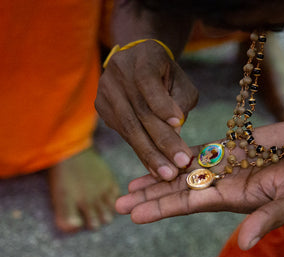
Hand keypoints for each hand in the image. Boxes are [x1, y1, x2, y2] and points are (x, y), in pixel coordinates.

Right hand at [95, 40, 198, 180]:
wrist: (137, 60)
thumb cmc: (167, 75)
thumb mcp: (181, 82)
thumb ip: (181, 102)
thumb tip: (175, 130)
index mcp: (143, 57)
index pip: (148, 81)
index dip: (162, 103)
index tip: (179, 123)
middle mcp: (119, 71)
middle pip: (140, 111)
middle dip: (162, 141)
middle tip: (179, 164)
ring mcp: (106, 90)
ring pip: (129, 127)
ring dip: (150, 154)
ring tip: (167, 173)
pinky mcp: (101, 107)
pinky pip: (123, 133)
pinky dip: (141, 153)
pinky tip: (154, 168)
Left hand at [116, 121, 283, 249]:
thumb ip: (268, 219)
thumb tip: (245, 243)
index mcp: (233, 198)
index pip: (189, 204)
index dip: (161, 208)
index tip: (134, 215)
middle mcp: (224, 182)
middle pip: (179, 190)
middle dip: (150, 195)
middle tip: (119, 201)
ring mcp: (227, 163)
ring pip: (184, 170)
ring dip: (158, 174)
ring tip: (131, 182)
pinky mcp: (233, 144)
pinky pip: (201, 148)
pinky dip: (179, 152)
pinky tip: (160, 154)